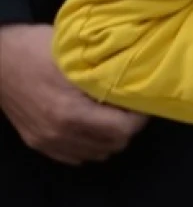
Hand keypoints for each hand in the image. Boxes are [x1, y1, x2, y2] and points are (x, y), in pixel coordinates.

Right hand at [0, 24, 145, 164]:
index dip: (139, 116)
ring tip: (112, 114)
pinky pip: (75, 156)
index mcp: (69, 112)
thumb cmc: (36, 50)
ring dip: (109, 137)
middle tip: (130, 106)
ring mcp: (46, 141)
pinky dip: (90, 144)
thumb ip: (105, 72)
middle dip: (128, 126)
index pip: (122, 130)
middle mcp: (58, 133)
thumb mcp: (75, 55)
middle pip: (113, 145)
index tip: (141, 99)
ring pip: (96, 154)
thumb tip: (137, 79)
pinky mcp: (37, 143)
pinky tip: (92, 125)